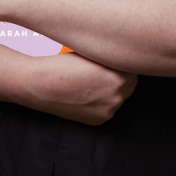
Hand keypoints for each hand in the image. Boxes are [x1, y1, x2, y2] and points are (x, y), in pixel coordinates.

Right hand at [21, 52, 137, 125]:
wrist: (41, 85)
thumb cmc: (62, 65)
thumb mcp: (91, 55)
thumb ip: (110, 60)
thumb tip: (122, 61)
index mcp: (118, 77)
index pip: (133, 69)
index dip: (121, 64)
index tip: (112, 60)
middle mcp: (117, 96)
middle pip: (130, 84)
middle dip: (120, 78)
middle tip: (102, 71)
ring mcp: (108, 111)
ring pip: (119, 98)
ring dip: (112, 91)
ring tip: (91, 83)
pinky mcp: (99, 121)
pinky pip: (107, 109)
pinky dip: (101, 102)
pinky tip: (86, 94)